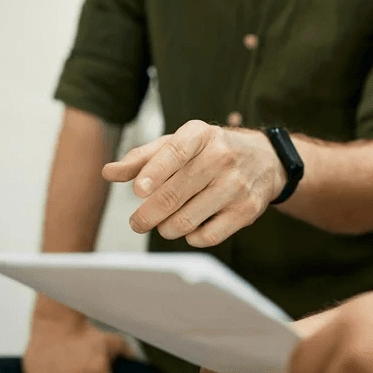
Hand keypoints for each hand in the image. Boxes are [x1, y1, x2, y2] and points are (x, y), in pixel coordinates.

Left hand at [102, 120, 285, 247]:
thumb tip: (108, 173)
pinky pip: (208, 236)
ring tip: (162, 224)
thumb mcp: (178, 144)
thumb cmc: (209, 152)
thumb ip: (142, 158)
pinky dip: (191, 237)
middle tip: (137, 222)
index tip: (137, 191)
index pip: (175, 152)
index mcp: (201, 135)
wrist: (264, 160)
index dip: (154, 172)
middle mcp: (221, 157)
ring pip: (187, 220)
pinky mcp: (247, 210)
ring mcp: (236, 185)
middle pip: (174, 194)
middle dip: (146, 215)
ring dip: (166, 228)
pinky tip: (189, 228)